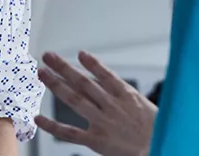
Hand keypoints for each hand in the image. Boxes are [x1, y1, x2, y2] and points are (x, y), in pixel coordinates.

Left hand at [35, 51, 157, 155]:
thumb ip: (125, 95)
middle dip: (64, 67)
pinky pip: (69, 132)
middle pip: (83, 82)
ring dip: (56, 85)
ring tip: (42, 73)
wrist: (159, 149)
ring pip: (74, 99)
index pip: (105, 74)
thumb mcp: (145, 106)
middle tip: (48, 56)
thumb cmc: (156, 131)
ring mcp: (102, 122)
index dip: (92, 63)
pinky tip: (38, 118)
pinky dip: (52, 125)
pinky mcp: (95, 141)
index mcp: (126, 96)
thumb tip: (109, 82)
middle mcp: (111, 106)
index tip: (79, 53)